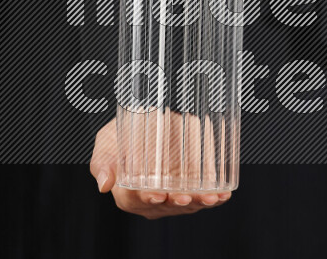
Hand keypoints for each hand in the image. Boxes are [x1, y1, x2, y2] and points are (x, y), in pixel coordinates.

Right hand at [90, 119, 231, 218]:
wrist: (145, 122)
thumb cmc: (122, 135)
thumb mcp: (107, 141)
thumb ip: (103, 160)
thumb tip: (104, 184)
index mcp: (126, 191)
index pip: (134, 200)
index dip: (146, 199)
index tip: (157, 194)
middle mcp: (150, 197)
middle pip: (164, 205)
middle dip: (177, 203)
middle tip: (186, 197)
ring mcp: (172, 194)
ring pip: (186, 204)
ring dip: (199, 203)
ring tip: (211, 198)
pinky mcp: (190, 187)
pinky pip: (202, 197)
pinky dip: (214, 199)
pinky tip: (224, 195)